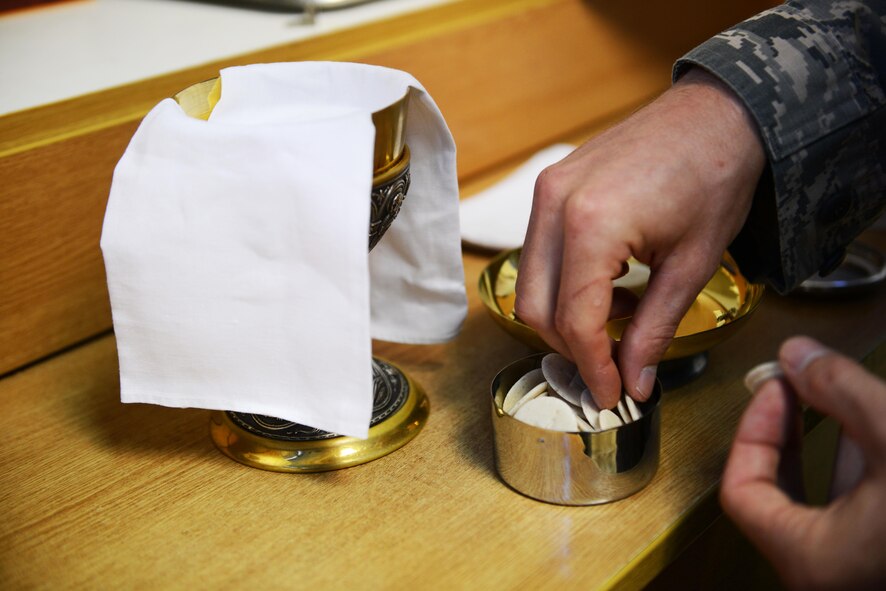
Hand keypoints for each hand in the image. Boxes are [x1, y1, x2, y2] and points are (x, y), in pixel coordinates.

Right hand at [514, 68, 764, 407]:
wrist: (717, 113)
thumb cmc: (715, 177)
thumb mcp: (692, 265)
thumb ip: (654, 329)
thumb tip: (633, 380)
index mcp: (592, 224)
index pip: (573, 320)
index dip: (592, 367)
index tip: (611, 396)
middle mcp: (554, 205)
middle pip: (534, 307)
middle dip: (570, 348)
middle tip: (612, 368)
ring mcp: (545, 191)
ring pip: (528, 283)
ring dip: (564, 317)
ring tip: (617, 321)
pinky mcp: (548, 186)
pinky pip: (537, 253)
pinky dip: (563, 284)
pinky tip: (607, 286)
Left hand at [721, 336, 885, 588]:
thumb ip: (839, 390)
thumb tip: (798, 355)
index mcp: (814, 559)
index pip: (743, 490)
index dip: (753, 431)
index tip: (775, 389)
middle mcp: (835, 574)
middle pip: (783, 495)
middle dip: (791, 432)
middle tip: (797, 387)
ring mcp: (868, 570)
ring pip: (835, 500)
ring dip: (838, 442)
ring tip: (842, 392)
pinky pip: (870, 509)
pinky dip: (872, 463)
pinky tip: (879, 426)